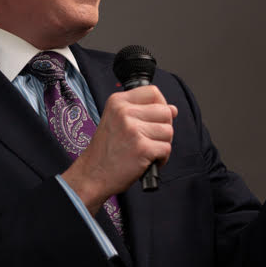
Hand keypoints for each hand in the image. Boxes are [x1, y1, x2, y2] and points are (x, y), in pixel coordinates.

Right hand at [64, 86, 177, 211]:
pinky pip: (166, 149)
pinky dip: (161, 159)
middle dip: (163, 128)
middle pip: (165, 112)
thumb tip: (173, 109)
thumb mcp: (116, 121)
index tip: (152, 119)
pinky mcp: (142, 148)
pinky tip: (145, 161)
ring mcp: (133, 129)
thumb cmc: (105, 151)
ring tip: (144, 151)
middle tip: (147, 139)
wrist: (91, 174)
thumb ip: (143, 112)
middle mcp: (124, 112)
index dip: (159, 105)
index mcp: (117, 102)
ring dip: (161, 144)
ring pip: (168, 131)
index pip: (153, 92)